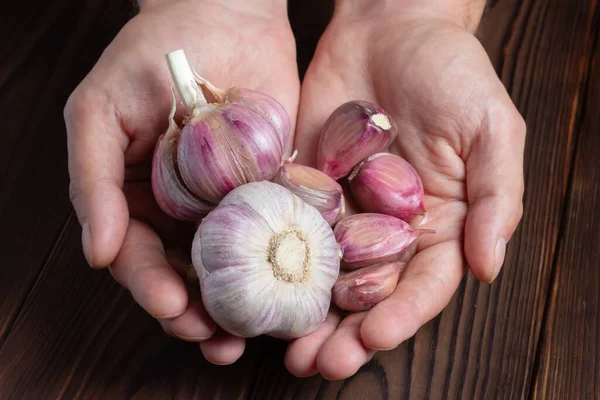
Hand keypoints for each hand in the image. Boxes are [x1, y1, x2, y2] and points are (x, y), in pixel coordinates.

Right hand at [64, 0, 298, 364]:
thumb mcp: (99, 112)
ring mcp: (232, 202)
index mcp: (138, 199)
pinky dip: (286, 260)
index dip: (152, 287)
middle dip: (200, 312)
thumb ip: (93, 182)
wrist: (222, 14)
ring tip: (254, 332)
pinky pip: (279, 229)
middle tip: (218, 339)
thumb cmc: (148, 56)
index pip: (140, 257)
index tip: (172, 308)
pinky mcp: (275, 187)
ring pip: (236, 264)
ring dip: (244, 303)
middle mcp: (184, 210)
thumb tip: (97, 253)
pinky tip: (295, 285)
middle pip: (190, 273)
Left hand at [284, 2, 524, 378]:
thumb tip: (489, 266)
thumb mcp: (491, 128)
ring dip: (304, 313)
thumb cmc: (453, 72)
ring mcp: (343, 210)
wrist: (390, 29)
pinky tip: (254, 287)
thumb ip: (497, 197)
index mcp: (440, 224)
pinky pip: (288, 227)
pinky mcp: (304, 186)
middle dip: (345, 332)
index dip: (401, 314)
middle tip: (318, 364)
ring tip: (284, 349)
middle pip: (368, 292)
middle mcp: (389, 228)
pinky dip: (271, 259)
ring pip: (323, 273)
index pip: (424, 284)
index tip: (374, 338)